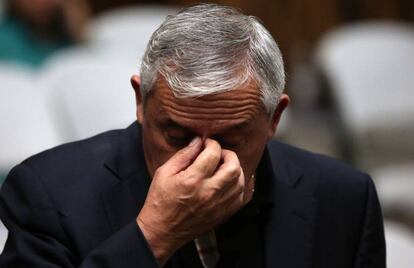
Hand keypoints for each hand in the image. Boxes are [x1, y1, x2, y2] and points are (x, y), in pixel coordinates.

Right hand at [136, 137, 252, 265]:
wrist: (161, 232)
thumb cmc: (160, 201)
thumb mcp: (164, 172)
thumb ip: (183, 155)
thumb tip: (198, 141)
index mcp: (192, 180)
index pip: (213, 153)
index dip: (211, 143)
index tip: (206, 144)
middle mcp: (208, 193)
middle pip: (233, 167)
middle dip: (229, 154)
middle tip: (219, 154)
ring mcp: (217, 206)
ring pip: (240, 182)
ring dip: (235, 169)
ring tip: (223, 167)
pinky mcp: (222, 215)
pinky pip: (240, 198)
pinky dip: (238, 186)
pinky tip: (228, 182)